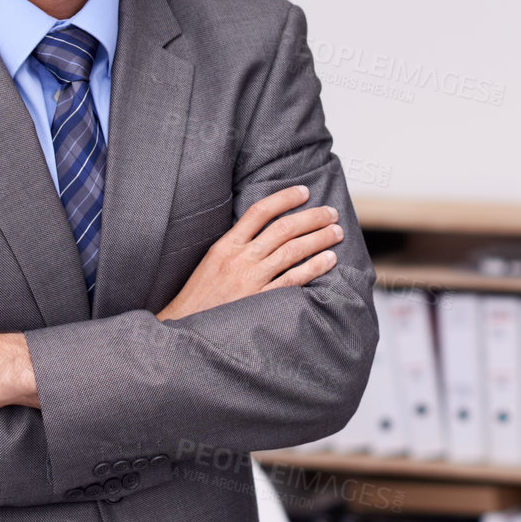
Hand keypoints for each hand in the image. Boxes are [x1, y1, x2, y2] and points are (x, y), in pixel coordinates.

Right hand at [156, 184, 342, 321]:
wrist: (185, 329)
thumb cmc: (199, 297)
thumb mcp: (211, 261)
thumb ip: (236, 245)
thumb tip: (265, 230)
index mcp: (226, 245)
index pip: (259, 211)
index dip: (285, 198)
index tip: (304, 192)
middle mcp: (240, 259)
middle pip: (283, 229)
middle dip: (312, 217)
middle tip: (331, 213)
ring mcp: (251, 280)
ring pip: (292, 251)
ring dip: (319, 238)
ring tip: (336, 232)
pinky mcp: (260, 301)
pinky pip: (293, 280)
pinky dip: (314, 267)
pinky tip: (329, 260)